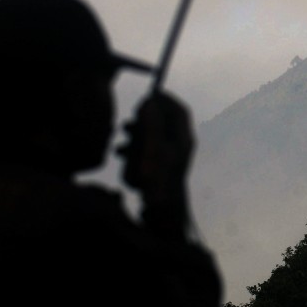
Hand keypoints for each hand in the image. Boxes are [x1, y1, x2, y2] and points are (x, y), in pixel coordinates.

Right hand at [118, 91, 194, 208]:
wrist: (162, 212)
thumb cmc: (160, 178)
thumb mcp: (154, 147)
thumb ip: (152, 124)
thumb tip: (150, 103)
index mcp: (184, 139)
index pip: (180, 112)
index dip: (167, 100)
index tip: (151, 94)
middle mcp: (180, 148)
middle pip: (166, 123)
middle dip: (148, 117)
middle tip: (133, 116)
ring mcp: (171, 159)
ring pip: (154, 137)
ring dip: (137, 134)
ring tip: (123, 135)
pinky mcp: (160, 170)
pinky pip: (148, 153)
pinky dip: (135, 150)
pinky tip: (121, 154)